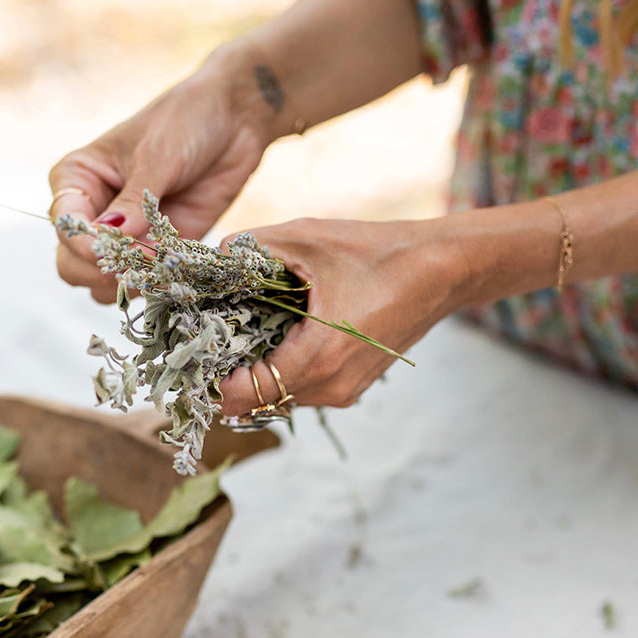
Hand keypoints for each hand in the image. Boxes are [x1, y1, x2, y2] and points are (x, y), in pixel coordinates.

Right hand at [49, 46, 279, 303]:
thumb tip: (112, 236)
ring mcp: (125, 236)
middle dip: (104, 270)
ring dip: (132, 281)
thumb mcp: (156, 156)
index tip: (111, 251)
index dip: (83, 246)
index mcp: (77, 179)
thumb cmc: (186, 121)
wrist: (234, 120)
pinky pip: (145, 282)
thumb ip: (134, 201)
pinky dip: (158, 283)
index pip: (64, 225)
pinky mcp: (158, 251)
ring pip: (105, 283)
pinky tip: (179, 267)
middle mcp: (94, 211)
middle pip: (73, 264)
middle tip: (142, 261)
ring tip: (164, 261)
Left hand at [215, 216, 478, 416]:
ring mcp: (345, 391)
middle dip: (230, 373)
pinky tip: (278, 333)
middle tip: (212, 336)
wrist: (441, 269)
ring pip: (279, 397)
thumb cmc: (376, 252)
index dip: (213, 379)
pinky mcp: (353, 385)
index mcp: (319, 356)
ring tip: (243, 331)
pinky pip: (303, 388)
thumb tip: (212, 257)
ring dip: (256, 373)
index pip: (246, 394)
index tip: (196, 350)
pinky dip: (282, 369)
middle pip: (257, 400)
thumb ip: (250, 247)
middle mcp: (331, 386)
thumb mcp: (305, 237)